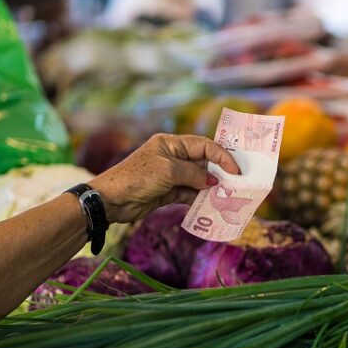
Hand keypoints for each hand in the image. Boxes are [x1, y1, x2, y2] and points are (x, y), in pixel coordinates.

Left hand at [89, 134, 239, 223]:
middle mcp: (173, 156)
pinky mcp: (168, 191)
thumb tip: (214, 182)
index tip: (235, 170)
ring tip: (227, 196)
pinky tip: (211, 204)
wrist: (111, 200)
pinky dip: (200, 198)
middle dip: (219, 172)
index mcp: (171, 143)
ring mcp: (171, 174)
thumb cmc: (138, 177)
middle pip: (203, 162)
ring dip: (211, 187)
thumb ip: (194, 175)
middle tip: (236, 183)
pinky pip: (190, 192)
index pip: (203, 145)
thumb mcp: (168, 171)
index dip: (221, 156)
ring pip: (198, 179)